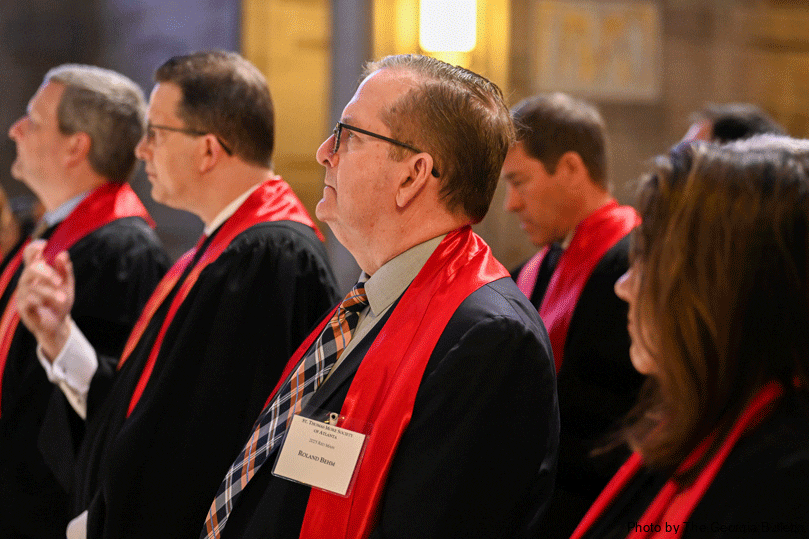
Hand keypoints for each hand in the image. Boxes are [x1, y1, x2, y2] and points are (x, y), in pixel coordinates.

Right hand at [16, 240, 74, 361]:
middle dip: (46, 273)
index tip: (44, 244)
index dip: (34, 248)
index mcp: (37, 274)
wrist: (58, 325)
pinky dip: (38, 300)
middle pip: (30, 269)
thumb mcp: (67, 285)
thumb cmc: (59, 302)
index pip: (30, 257)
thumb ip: (65, 270)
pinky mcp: (23, 308)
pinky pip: (26, 300)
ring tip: (63, 298)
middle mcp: (28, 282)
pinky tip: (44, 304)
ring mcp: (24, 295)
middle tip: (60, 282)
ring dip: (49, 291)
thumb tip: (63, 254)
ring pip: (31, 286)